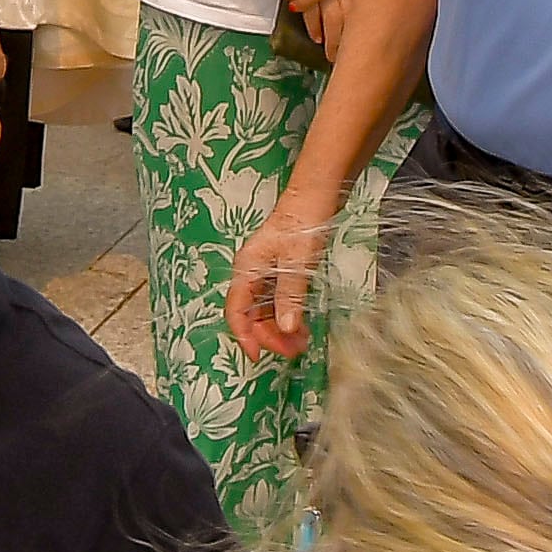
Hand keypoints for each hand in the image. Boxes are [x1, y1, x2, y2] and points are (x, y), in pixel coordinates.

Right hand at [222, 191, 334, 357]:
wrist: (316, 195)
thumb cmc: (302, 223)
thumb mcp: (297, 262)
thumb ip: (290, 296)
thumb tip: (285, 329)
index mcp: (246, 268)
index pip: (236, 310)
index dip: (244, 336)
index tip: (258, 357)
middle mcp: (252, 272)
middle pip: (251, 314)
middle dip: (269, 336)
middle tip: (294, 350)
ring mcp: (266, 272)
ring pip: (265, 310)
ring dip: (280, 329)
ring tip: (302, 342)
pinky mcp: (282, 271)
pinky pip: (278, 301)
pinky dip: (288, 316)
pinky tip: (302, 326)